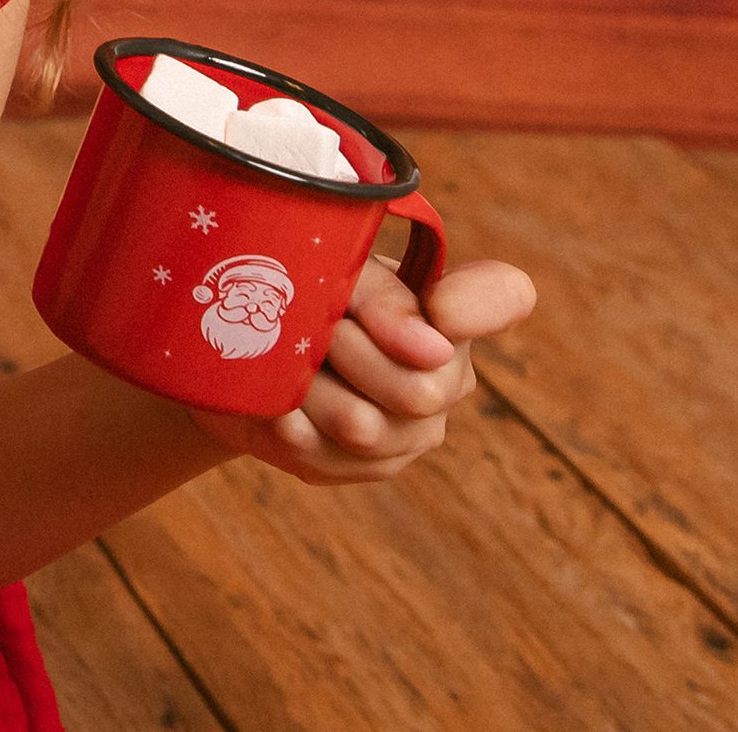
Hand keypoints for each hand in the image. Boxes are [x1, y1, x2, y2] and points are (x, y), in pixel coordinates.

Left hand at [193, 255, 537, 484]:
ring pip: (362, 426)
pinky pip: (315, 450)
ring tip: (284, 358)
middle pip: (419, 389)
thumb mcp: (329, 271)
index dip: (477, 303)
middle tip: (311, 324)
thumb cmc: (293, 290)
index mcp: (447, 313)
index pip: (503, 295)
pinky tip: (271, 396)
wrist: (233, 343)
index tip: (437, 306)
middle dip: (346, 349)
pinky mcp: (346, 466)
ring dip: (307, 384)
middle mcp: (442, 379)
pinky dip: (282, 415)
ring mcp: (401, 434)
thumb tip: (428, 345)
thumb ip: (381, 294)